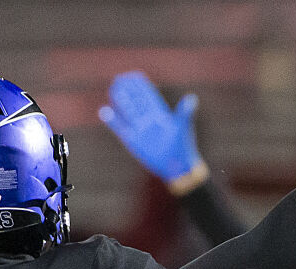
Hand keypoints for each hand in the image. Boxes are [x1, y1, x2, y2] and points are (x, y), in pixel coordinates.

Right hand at [98, 71, 204, 185]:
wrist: (175, 166)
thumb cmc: (182, 146)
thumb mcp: (183, 127)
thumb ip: (185, 112)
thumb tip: (191, 99)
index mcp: (160, 113)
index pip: (147, 95)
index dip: (140, 86)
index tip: (132, 76)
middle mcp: (148, 119)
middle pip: (135, 101)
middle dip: (128, 90)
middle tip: (118, 78)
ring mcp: (139, 129)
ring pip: (127, 111)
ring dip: (120, 101)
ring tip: (112, 89)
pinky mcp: (132, 140)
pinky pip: (120, 128)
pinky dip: (112, 120)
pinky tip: (104, 111)